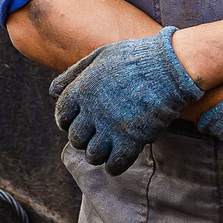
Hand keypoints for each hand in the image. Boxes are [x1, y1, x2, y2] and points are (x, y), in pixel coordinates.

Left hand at [51, 31, 202, 174]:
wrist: (169, 67)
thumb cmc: (135, 58)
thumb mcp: (100, 56)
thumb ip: (74, 74)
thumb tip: (53, 91)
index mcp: (82, 90)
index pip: (61, 115)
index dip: (67, 120)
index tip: (78, 121)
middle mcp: (92, 111)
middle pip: (76, 138)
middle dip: (83, 138)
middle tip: (96, 134)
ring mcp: (111, 128)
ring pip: (92, 155)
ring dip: (98, 153)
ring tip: (108, 146)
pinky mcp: (131, 141)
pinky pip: (114, 165)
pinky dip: (114, 165)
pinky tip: (121, 156)